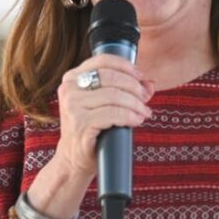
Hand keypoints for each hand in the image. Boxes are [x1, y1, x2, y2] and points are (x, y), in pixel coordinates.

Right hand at [52, 54, 153, 178]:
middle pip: (111, 78)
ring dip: (136, 104)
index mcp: (72, 78)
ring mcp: (73, 106)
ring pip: (115, 96)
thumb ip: (124, 90)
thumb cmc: (90, 129)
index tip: (141, 77)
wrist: (73, 158)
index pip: (102, 60)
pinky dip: (130, 116)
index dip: (126, 66)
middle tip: (145, 99)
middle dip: (134, 88)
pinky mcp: (80, 123)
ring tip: (144, 113)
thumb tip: (149, 83)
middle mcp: (69, 89)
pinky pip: (113, 114)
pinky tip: (136, 121)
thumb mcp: (103, 105)